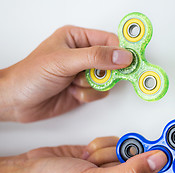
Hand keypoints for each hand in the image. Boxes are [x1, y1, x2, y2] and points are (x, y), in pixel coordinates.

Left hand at [0, 26, 132, 121]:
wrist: (16, 102)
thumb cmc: (30, 75)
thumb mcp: (64, 61)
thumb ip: (96, 57)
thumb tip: (122, 56)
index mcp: (77, 38)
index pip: (109, 41)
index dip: (120, 52)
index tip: (127, 62)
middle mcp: (82, 55)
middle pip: (112, 61)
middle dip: (105, 72)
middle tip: (95, 76)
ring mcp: (84, 73)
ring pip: (108, 79)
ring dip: (94, 85)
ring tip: (74, 83)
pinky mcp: (84, 89)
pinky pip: (100, 92)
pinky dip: (89, 95)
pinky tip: (73, 92)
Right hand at [0, 137, 166, 172]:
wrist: (29, 172)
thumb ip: (130, 172)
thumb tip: (158, 161)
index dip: (161, 172)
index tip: (168, 155)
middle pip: (141, 165)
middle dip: (122, 159)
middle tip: (109, 161)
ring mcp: (111, 170)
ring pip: (128, 150)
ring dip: (108, 152)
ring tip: (89, 163)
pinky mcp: (104, 156)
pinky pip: (116, 142)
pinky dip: (102, 145)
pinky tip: (86, 155)